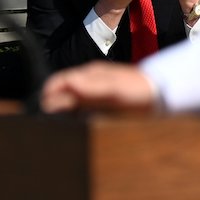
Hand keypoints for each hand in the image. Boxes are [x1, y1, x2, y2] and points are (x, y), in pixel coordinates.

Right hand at [41, 61, 157, 113]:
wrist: (158, 94)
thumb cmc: (137, 89)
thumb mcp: (114, 88)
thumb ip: (91, 86)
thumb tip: (68, 83)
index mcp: (88, 74)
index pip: (59, 81)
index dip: (48, 94)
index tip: (41, 110)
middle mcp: (87, 81)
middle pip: (60, 91)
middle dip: (50, 103)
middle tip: (46, 121)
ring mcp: (92, 92)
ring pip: (67, 101)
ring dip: (59, 111)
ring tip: (55, 124)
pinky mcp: (97, 104)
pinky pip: (77, 109)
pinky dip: (70, 116)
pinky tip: (72, 125)